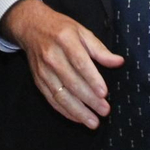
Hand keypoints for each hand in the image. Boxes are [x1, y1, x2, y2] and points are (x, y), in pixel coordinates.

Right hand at [1, 0, 122, 128]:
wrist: (31, 27)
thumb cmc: (61, 29)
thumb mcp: (82, 32)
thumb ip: (100, 49)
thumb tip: (118, 62)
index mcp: (65, 40)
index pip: (80, 63)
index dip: (92, 79)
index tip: (104, 93)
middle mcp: (52, 56)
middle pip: (72, 82)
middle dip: (89, 99)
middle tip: (104, 111)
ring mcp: (43, 70)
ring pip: (61, 95)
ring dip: (78, 111)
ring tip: (93, 122)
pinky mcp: (38, 81)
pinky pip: (52, 100)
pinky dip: (65, 111)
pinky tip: (78, 118)